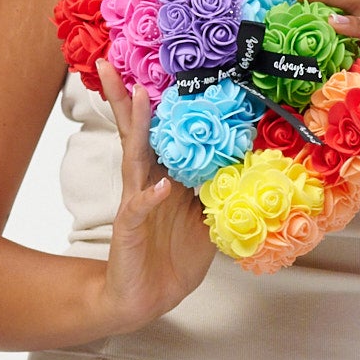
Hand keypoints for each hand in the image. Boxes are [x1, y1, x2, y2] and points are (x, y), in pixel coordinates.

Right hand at [95, 60, 215, 331]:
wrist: (148, 297)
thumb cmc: (175, 255)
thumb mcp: (206, 216)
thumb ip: (218, 187)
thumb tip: (248, 159)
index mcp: (163, 176)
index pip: (156, 132)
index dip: (155, 102)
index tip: (156, 67)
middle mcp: (145, 183)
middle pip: (134, 133)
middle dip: (125, 98)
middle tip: (111, 62)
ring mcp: (135, 204)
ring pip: (133, 159)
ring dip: (137, 128)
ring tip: (140, 97)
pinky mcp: (130, 229)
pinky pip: (138, 209)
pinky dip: (148, 197)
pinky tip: (158, 187)